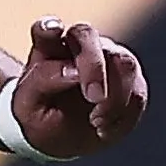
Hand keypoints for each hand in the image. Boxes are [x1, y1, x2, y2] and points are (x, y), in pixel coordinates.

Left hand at [11, 17, 149, 157]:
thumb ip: (44, 82)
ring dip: (114, 96)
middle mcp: (78, 46)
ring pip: (123, 61)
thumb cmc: (40, 117)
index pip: (45, 31)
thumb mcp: (28, 108)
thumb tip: (74, 70)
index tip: (51, 31)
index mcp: (46, 50)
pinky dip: (123, 114)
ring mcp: (107, 58)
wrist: (60, 137)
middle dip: (94, 66)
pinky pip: (137, 92)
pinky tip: (104, 129)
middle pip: (88, 36)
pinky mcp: (130, 80)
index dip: (48, 28)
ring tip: (96, 122)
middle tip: (94, 97)